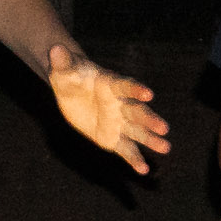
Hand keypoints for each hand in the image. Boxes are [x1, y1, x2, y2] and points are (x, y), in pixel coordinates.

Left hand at [43, 43, 171, 174]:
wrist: (72, 91)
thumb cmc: (70, 76)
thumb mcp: (63, 70)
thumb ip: (62, 62)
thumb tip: (54, 49)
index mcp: (112, 84)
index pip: (126, 86)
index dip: (136, 90)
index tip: (149, 94)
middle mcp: (120, 104)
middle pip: (137, 112)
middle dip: (150, 120)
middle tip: (164, 129)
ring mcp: (119, 122)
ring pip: (137, 132)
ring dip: (151, 140)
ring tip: (165, 148)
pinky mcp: (112, 138)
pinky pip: (125, 149)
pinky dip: (134, 159)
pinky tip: (143, 171)